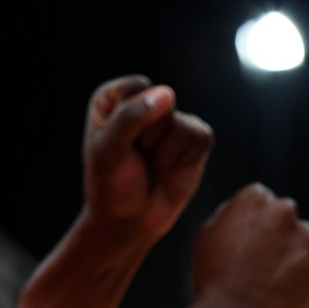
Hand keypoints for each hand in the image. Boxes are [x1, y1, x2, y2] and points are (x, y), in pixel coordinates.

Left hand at [82, 75, 213, 239]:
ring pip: (183, 123)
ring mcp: (172, 119)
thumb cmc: (110, 185)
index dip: (130, 119)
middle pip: (163, 103)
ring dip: (165, 152)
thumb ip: (129, 118)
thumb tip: (166, 93)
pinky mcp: (194, 136)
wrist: (129, 220)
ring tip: (151, 164)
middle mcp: (143, 102)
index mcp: (114, 98)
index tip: (115, 143)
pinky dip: (184, 158)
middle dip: (148, 138)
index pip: (137, 87)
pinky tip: (169, 168)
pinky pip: (201, 136)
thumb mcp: (106, 152)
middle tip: (134, 158)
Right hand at [192, 183, 308, 307]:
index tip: (242, 242)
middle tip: (257, 260)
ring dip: (289, 250)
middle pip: (282, 214)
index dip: (249, 222)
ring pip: (300, 236)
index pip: (258, 198)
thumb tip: (247, 212)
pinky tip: (283, 284)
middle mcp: (282, 210)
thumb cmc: (214, 278)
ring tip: (268, 277)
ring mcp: (305, 233)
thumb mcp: (207, 236)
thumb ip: (230, 215)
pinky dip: (303, 268)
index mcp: (251, 198)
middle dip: (273, 231)